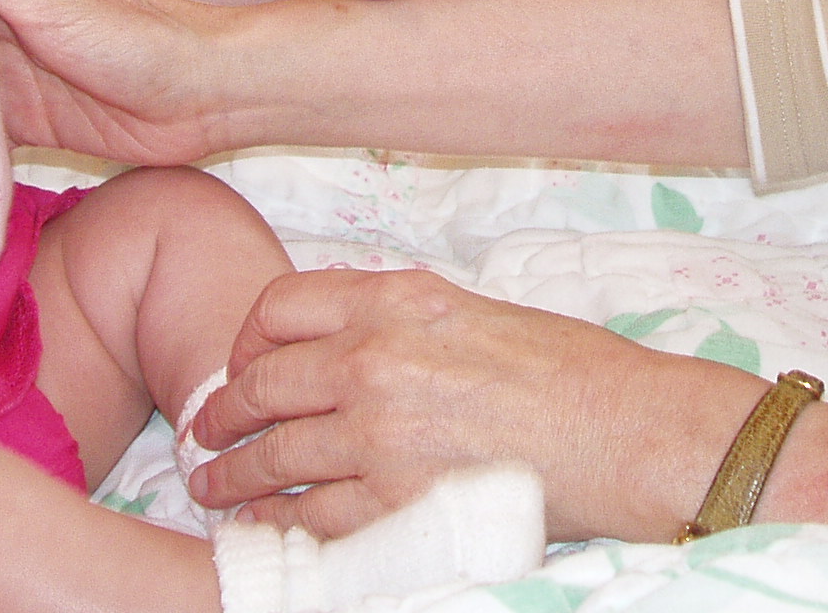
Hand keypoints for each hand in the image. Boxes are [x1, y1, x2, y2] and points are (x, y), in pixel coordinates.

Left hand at [185, 266, 760, 543]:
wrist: (621, 429)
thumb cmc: (566, 369)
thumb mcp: (471, 309)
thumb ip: (397, 319)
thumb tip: (341, 341)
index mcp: (394, 299)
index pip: (280, 307)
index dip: (246, 340)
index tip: (239, 363)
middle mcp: (374, 358)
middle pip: (262, 384)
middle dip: (222, 414)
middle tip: (205, 432)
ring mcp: (380, 433)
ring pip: (273, 455)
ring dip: (231, 477)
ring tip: (211, 489)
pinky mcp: (395, 501)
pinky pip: (310, 518)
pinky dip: (277, 525)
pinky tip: (261, 529)